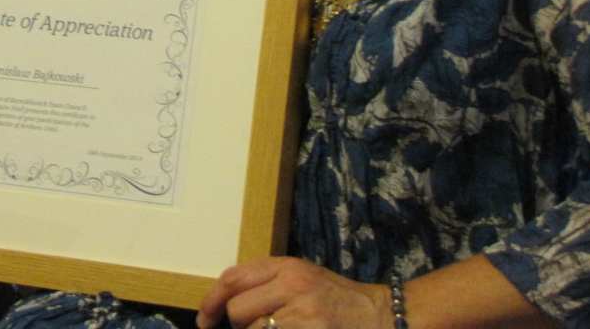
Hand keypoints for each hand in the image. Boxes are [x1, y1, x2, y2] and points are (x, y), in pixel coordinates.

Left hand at [196, 256, 389, 328]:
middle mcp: (293, 285)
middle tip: (253, 328)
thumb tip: (230, 298)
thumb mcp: (304, 277)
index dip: (211, 300)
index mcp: (287, 266)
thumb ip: (269, 282)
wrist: (384, 316)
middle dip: (239, 325)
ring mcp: (304, 313)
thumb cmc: (340, 299)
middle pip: (238, 310)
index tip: (205, 319)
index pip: (233, 278)